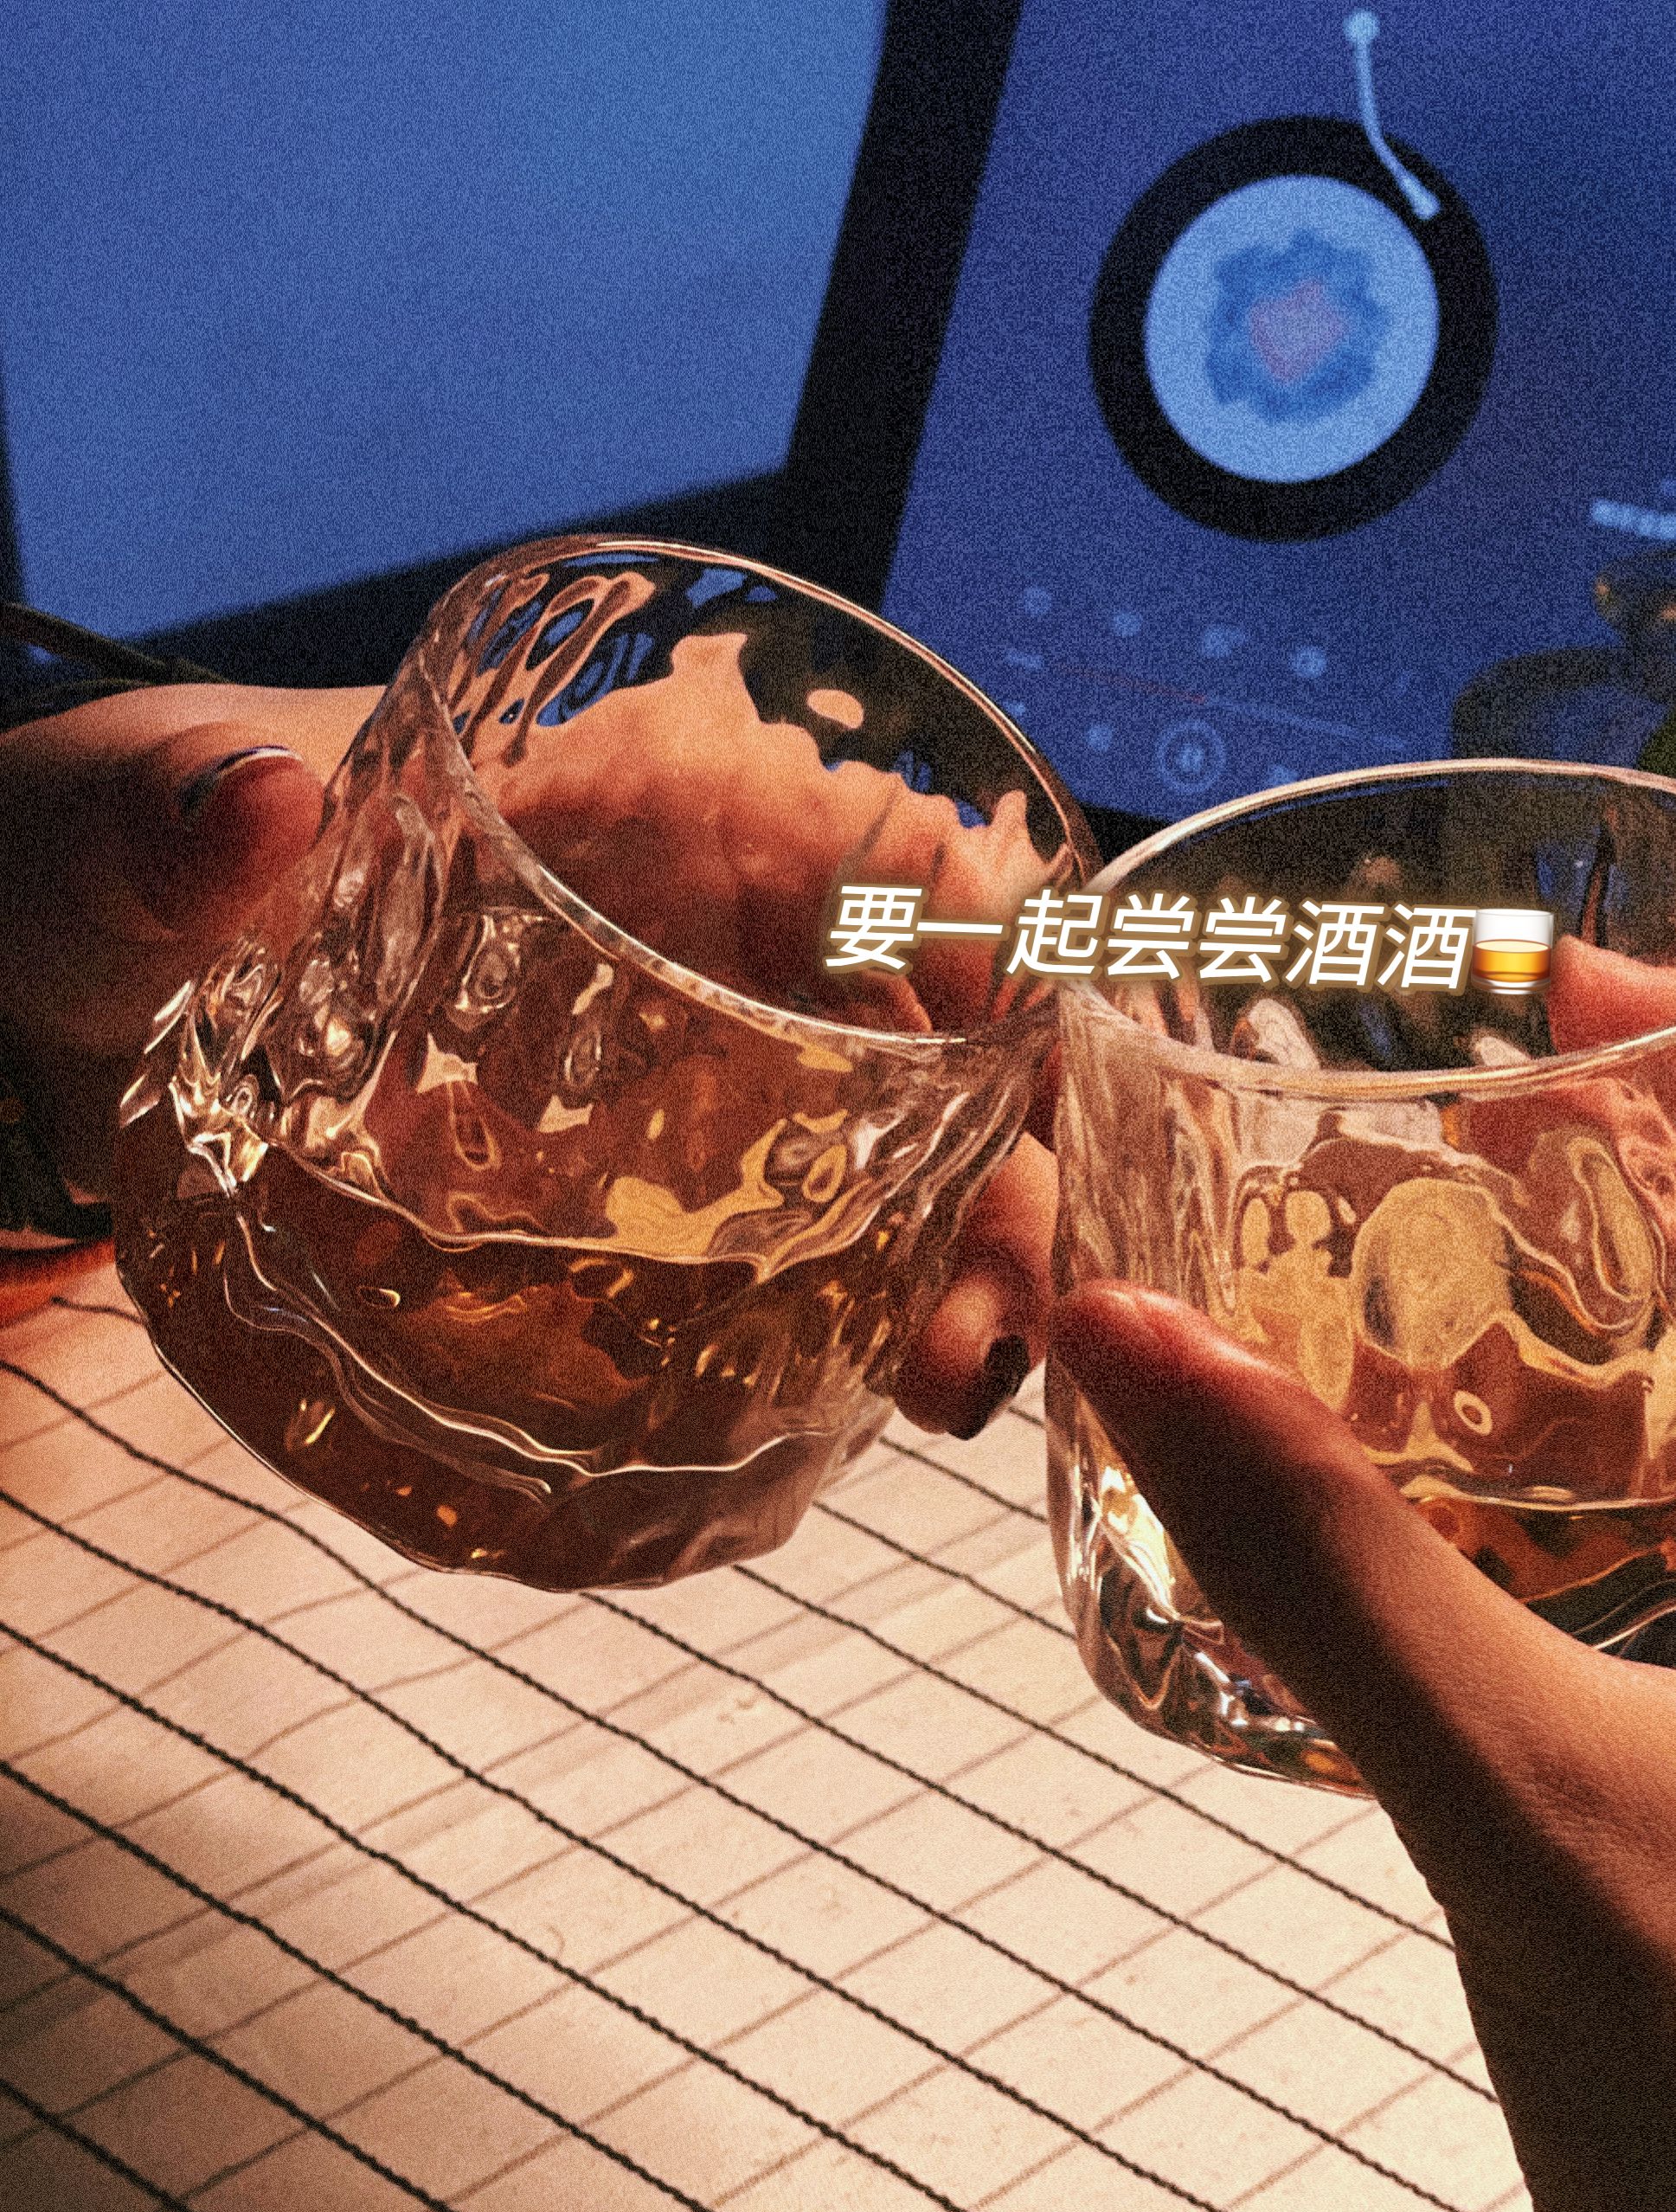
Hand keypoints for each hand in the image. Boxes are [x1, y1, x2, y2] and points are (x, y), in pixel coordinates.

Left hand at [0, 682, 1050, 1434]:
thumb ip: (158, 820)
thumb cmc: (127, 866)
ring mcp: (691, 1073)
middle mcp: (710, 932)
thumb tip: (243, 809)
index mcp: (644, 798)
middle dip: (1009, 1166)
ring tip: (937, 1394)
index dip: (1007, 937)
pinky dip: (853, 1325)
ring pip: (902, 1155)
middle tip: (985, 1328)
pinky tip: (853, 1413)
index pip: (886, 833)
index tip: (1043, 1070)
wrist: (69, 1004)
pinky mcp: (647, 1194)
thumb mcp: (119, 829)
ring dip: (959, 1268)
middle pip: (940, 1030)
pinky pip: (797, 1249)